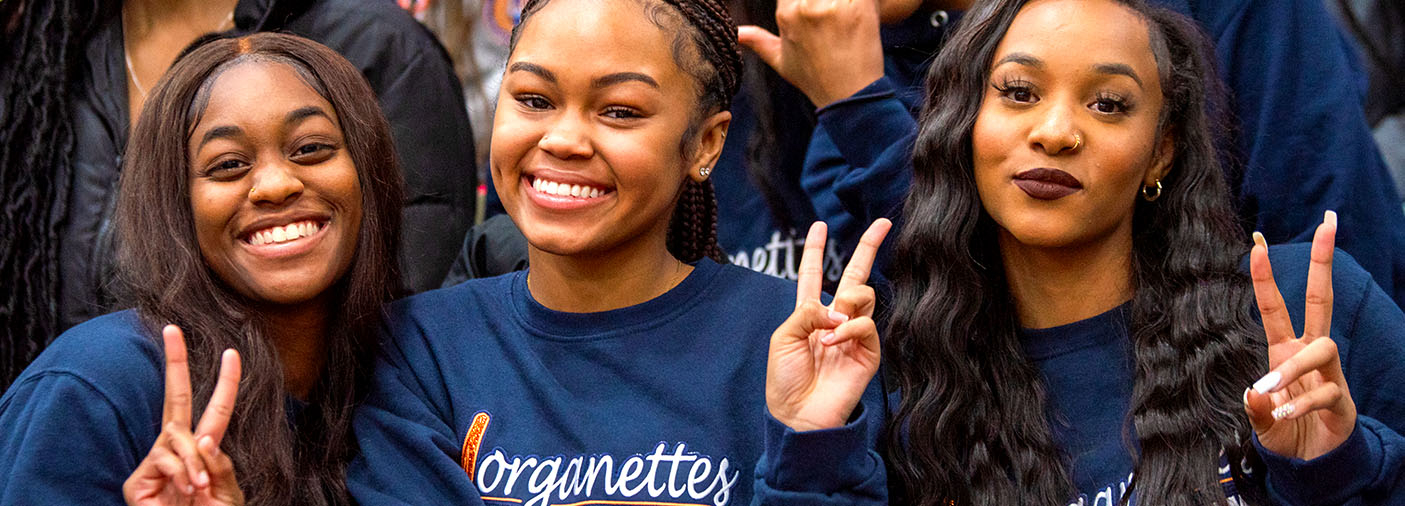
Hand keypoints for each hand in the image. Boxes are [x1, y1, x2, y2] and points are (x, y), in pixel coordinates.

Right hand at [123, 325, 244, 505]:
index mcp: (206, 450)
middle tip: (172, 329)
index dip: (225, 383)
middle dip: (174, 362)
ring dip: (194, 460)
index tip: (232, 353)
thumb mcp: (227, 490)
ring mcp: (156, 462)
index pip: (216, 409)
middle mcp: (179, 449)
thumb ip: (220, 465)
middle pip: (175, 398)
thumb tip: (204, 438)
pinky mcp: (138, 480)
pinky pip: (164, 458)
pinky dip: (181, 472)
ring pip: (176, 435)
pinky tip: (185, 490)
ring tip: (198, 488)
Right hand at [737, 0, 884, 107]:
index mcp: (786, 14)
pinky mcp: (860, 6)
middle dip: (825, 1)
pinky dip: (864, 2)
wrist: (850, 96)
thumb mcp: (781, 61)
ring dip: (845, 2)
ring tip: (848, 12)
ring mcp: (833, 6)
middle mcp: (806, 6)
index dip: (805, 1)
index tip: (816, 9)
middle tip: (832, 14)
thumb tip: (737, 33)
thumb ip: (758, 41)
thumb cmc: (816, 79)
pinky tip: (861, 9)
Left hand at [767, 219, 890, 430]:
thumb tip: (836, 306)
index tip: (819, 225)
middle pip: (854, 275)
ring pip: (862, 295)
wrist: (799, 415)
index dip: (815, 250)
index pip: (813, 274)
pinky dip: (848, 328)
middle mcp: (835, 319)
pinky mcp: (869, 351)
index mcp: (809, 314)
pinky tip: (833, 344)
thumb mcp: (783, 336)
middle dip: (868, 247)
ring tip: (827, 331)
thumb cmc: (785, 379)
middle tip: (882, 223)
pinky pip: (866, 323)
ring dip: (844, 305)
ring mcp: (854, 334)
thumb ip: (807, 311)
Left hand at [1244, 211, 1356, 459]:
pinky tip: (1282, 414)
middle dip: (1322, 262)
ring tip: (1269, 388)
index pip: (1276, 305)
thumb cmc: (1284, 429)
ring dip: (1293, 367)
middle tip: (1327, 224)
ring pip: (1323, 348)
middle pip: (1320, 299)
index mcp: (1284, 348)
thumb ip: (1254, 407)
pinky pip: (1327, 391)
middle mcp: (1308, 353)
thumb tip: (1253, 394)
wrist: (1313, 462)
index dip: (1265, 276)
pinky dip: (1301, 403)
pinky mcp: (1341, 400)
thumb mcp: (1258, 419)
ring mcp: (1328, 373)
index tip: (1257, 242)